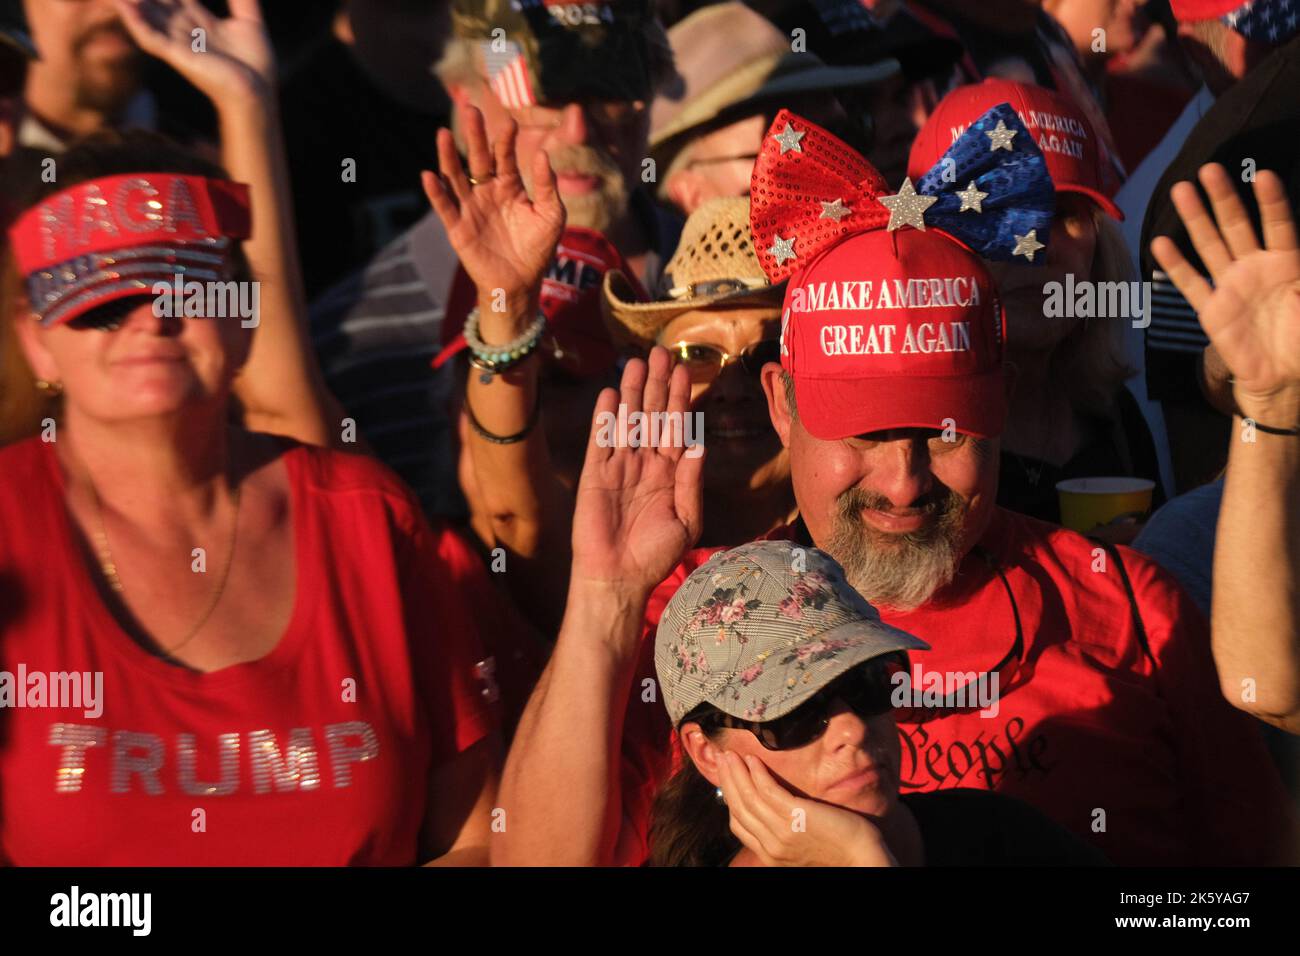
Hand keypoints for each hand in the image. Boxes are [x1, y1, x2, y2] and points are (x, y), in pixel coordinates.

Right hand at [114, 0, 273, 101]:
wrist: (257, 94)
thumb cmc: (256, 67)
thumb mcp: (250, 23)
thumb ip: (242, 1)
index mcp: (199, 19)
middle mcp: (183, 28)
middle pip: (156, 0)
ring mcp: (177, 41)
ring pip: (145, 13)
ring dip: (133, 2)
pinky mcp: (176, 55)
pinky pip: (148, 36)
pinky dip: (134, 20)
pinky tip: (122, 4)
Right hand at [422, 104, 564, 315]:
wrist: (521, 284)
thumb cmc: (538, 249)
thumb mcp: (551, 215)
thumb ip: (548, 186)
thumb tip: (543, 153)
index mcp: (510, 186)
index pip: (505, 156)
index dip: (505, 140)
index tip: (509, 122)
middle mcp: (487, 191)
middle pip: (478, 158)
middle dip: (475, 135)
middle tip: (471, 110)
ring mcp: (470, 208)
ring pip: (456, 177)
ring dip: (449, 156)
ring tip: (444, 134)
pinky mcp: (458, 228)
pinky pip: (445, 207)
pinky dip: (436, 192)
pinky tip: (429, 175)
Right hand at [569, 348, 704, 601]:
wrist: (618, 577)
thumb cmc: (656, 555)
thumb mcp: (687, 521)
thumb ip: (692, 483)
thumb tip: (700, 445)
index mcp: (671, 473)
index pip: (678, 427)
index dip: (681, 399)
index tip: (685, 371)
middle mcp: (646, 463)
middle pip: (653, 415)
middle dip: (658, 385)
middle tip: (661, 353)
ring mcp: (620, 467)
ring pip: (628, 421)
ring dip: (633, 392)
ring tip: (637, 362)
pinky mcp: (596, 474)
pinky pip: (601, 440)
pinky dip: (605, 417)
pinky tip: (611, 394)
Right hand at [718, 751, 896, 866]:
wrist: (861, 858)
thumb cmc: (838, 849)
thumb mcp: (801, 846)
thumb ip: (783, 832)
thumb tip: (772, 810)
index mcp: (770, 854)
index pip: (739, 824)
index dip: (730, 798)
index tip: (727, 778)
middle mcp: (770, 845)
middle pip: (739, 809)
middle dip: (727, 781)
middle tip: (722, 758)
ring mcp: (781, 832)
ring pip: (748, 798)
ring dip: (736, 773)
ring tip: (730, 754)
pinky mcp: (795, 816)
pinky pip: (767, 791)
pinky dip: (756, 774)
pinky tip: (753, 760)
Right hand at [1151, 163, 1299, 422]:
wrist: (1284, 379)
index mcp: (1287, 263)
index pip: (1278, 224)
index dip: (1271, 201)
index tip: (1261, 175)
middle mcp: (1256, 268)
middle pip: (1238, 226)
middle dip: (1223, 198)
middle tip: (1209, 170)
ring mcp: (1231, 287)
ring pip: (1211, 245)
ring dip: (1197, 218)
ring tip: (1182, 191)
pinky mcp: (1212, 310)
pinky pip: (1192, 283)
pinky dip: (1177, 264)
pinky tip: (1162, 243)